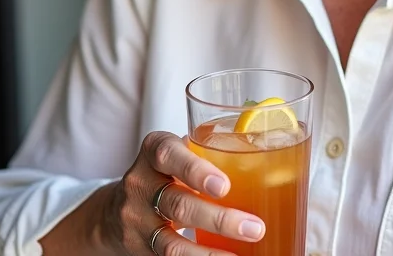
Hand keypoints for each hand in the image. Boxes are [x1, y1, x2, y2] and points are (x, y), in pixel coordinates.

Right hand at [102, 130, 265, 254]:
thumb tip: (274, 152)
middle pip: (179, 206)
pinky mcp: (139, 251)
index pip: (169, 155)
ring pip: (173, 244)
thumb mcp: (181, 151)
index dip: (196, 171)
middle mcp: (140, 185)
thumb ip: (213, 148)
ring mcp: (136, 222)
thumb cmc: (168, 170)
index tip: (225, 186)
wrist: (118, 206)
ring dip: (212, 254)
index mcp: (154, 150)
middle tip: (255, 228)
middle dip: (220, 220)